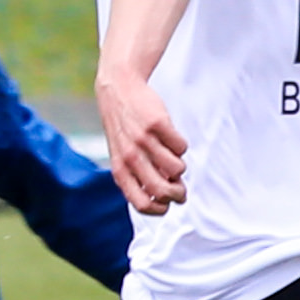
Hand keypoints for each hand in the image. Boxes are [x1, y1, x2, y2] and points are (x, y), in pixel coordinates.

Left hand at [96, 69, 188, 212]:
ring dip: (180, 168)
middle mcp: (130, 157)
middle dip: (178, 195)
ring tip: (172, 157)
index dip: (159, 210)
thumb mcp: (122, 156)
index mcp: (120, 170)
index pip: (141, 204)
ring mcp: (144, 141)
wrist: (118, 90)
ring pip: (177, 169)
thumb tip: (168, 198)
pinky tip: (170, 138)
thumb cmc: (124, 130)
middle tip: (182, 190)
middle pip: (162, 191)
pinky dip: (181, 146)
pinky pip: (182, 147)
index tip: (167, 204)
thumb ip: (138, 177)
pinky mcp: (158, 124)